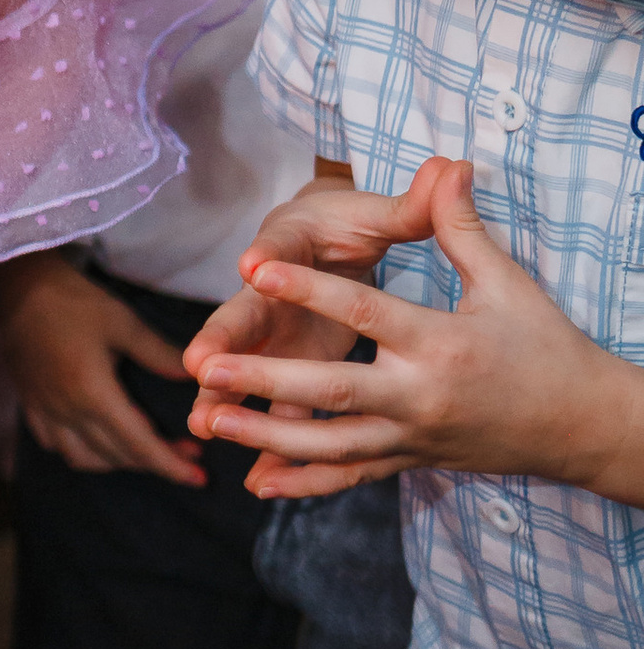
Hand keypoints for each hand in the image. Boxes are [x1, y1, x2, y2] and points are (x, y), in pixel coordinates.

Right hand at [0, 250, 201, 484]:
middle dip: (156, 461)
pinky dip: (84, 452)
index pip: (138, 443)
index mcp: (92, 392)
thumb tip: (195, 377)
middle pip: (117, 455)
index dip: (170, 464)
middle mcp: (67, 410)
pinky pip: (58, 445)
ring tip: (145, 450)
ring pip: (85, 458)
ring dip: (119, 461)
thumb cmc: (71, 299)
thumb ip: (158, 353)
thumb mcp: (122, 321)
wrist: (14, 287)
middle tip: (188, 452)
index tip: (198, 478)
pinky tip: (98, 440)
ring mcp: (45, 411)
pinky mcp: (30, 405)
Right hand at [182, 166, 438, 446]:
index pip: (277, 248)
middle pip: (242, 316)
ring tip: (206, 426)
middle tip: (198, 362)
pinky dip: (267, 441)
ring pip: (247, 370)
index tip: (252, 263)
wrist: (315, 238)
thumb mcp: (374, 210)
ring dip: (227, 398)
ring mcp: (273, 336)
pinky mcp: (288, 367)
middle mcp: (267, 292)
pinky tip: (260, 480)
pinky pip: (276, 409)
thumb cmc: (348, 223)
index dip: (268, 257)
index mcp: (291, 244)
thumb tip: (451, 168)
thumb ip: (412, 203)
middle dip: (221, 340)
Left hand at [186, 157, 643, 501]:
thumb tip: (449, 163)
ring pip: (330, 444)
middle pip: (334, 390)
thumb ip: (459, 227)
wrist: (580, 425)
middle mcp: (423, 398)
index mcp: (443, 343)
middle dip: (266, 381)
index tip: (257, 267)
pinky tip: (256, 484)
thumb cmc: (543, 344)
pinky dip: (303, 482)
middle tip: (208, 367)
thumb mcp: (506, 282)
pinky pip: (349, 477)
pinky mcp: (410, 462)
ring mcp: (413, 438)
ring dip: (267, 437)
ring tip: (210, 420)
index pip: (366, 312)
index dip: (310, 288)